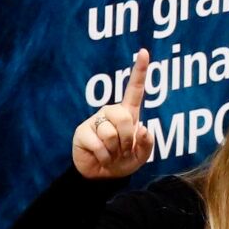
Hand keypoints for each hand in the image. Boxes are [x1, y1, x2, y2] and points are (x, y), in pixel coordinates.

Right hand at [72, 48, 156, 179]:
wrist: (102, 176)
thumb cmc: (123, 161)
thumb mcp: (141, 155)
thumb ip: (147, 143)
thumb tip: (142, 128)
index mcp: (128, 113)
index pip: (135, 89)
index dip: (140, 71)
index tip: (144, 52)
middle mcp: (111, 112)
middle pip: (124, 118)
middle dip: (127, 139)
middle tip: (123, 150)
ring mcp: (95, 120)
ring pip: (111, 133)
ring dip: (115, 150)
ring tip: (111, 154)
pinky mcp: (82, 131)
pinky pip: (98, 144)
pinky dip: (104, 156)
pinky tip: (101, 157)